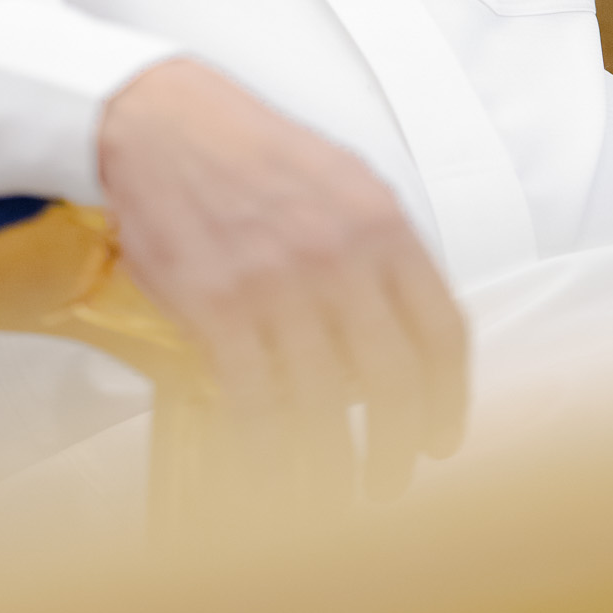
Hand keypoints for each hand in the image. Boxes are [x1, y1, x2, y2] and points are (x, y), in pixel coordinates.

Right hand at [97, 58, 466, 501]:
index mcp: (381, 220)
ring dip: (336, 466)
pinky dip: (269, 451)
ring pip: (327, 406)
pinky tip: (273, 469)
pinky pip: (256, 403)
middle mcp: (338, 255)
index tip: (441, 433)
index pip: (442, 329)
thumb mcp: (343, 176)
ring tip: (334, 490)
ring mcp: (278, 284)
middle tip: (392, 475)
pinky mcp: (218, 309)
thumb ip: (381, 244)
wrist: (162, 122)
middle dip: (400, 446)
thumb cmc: (250, 147)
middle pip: (396, 380)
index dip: (450, 397)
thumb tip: (407, 320)